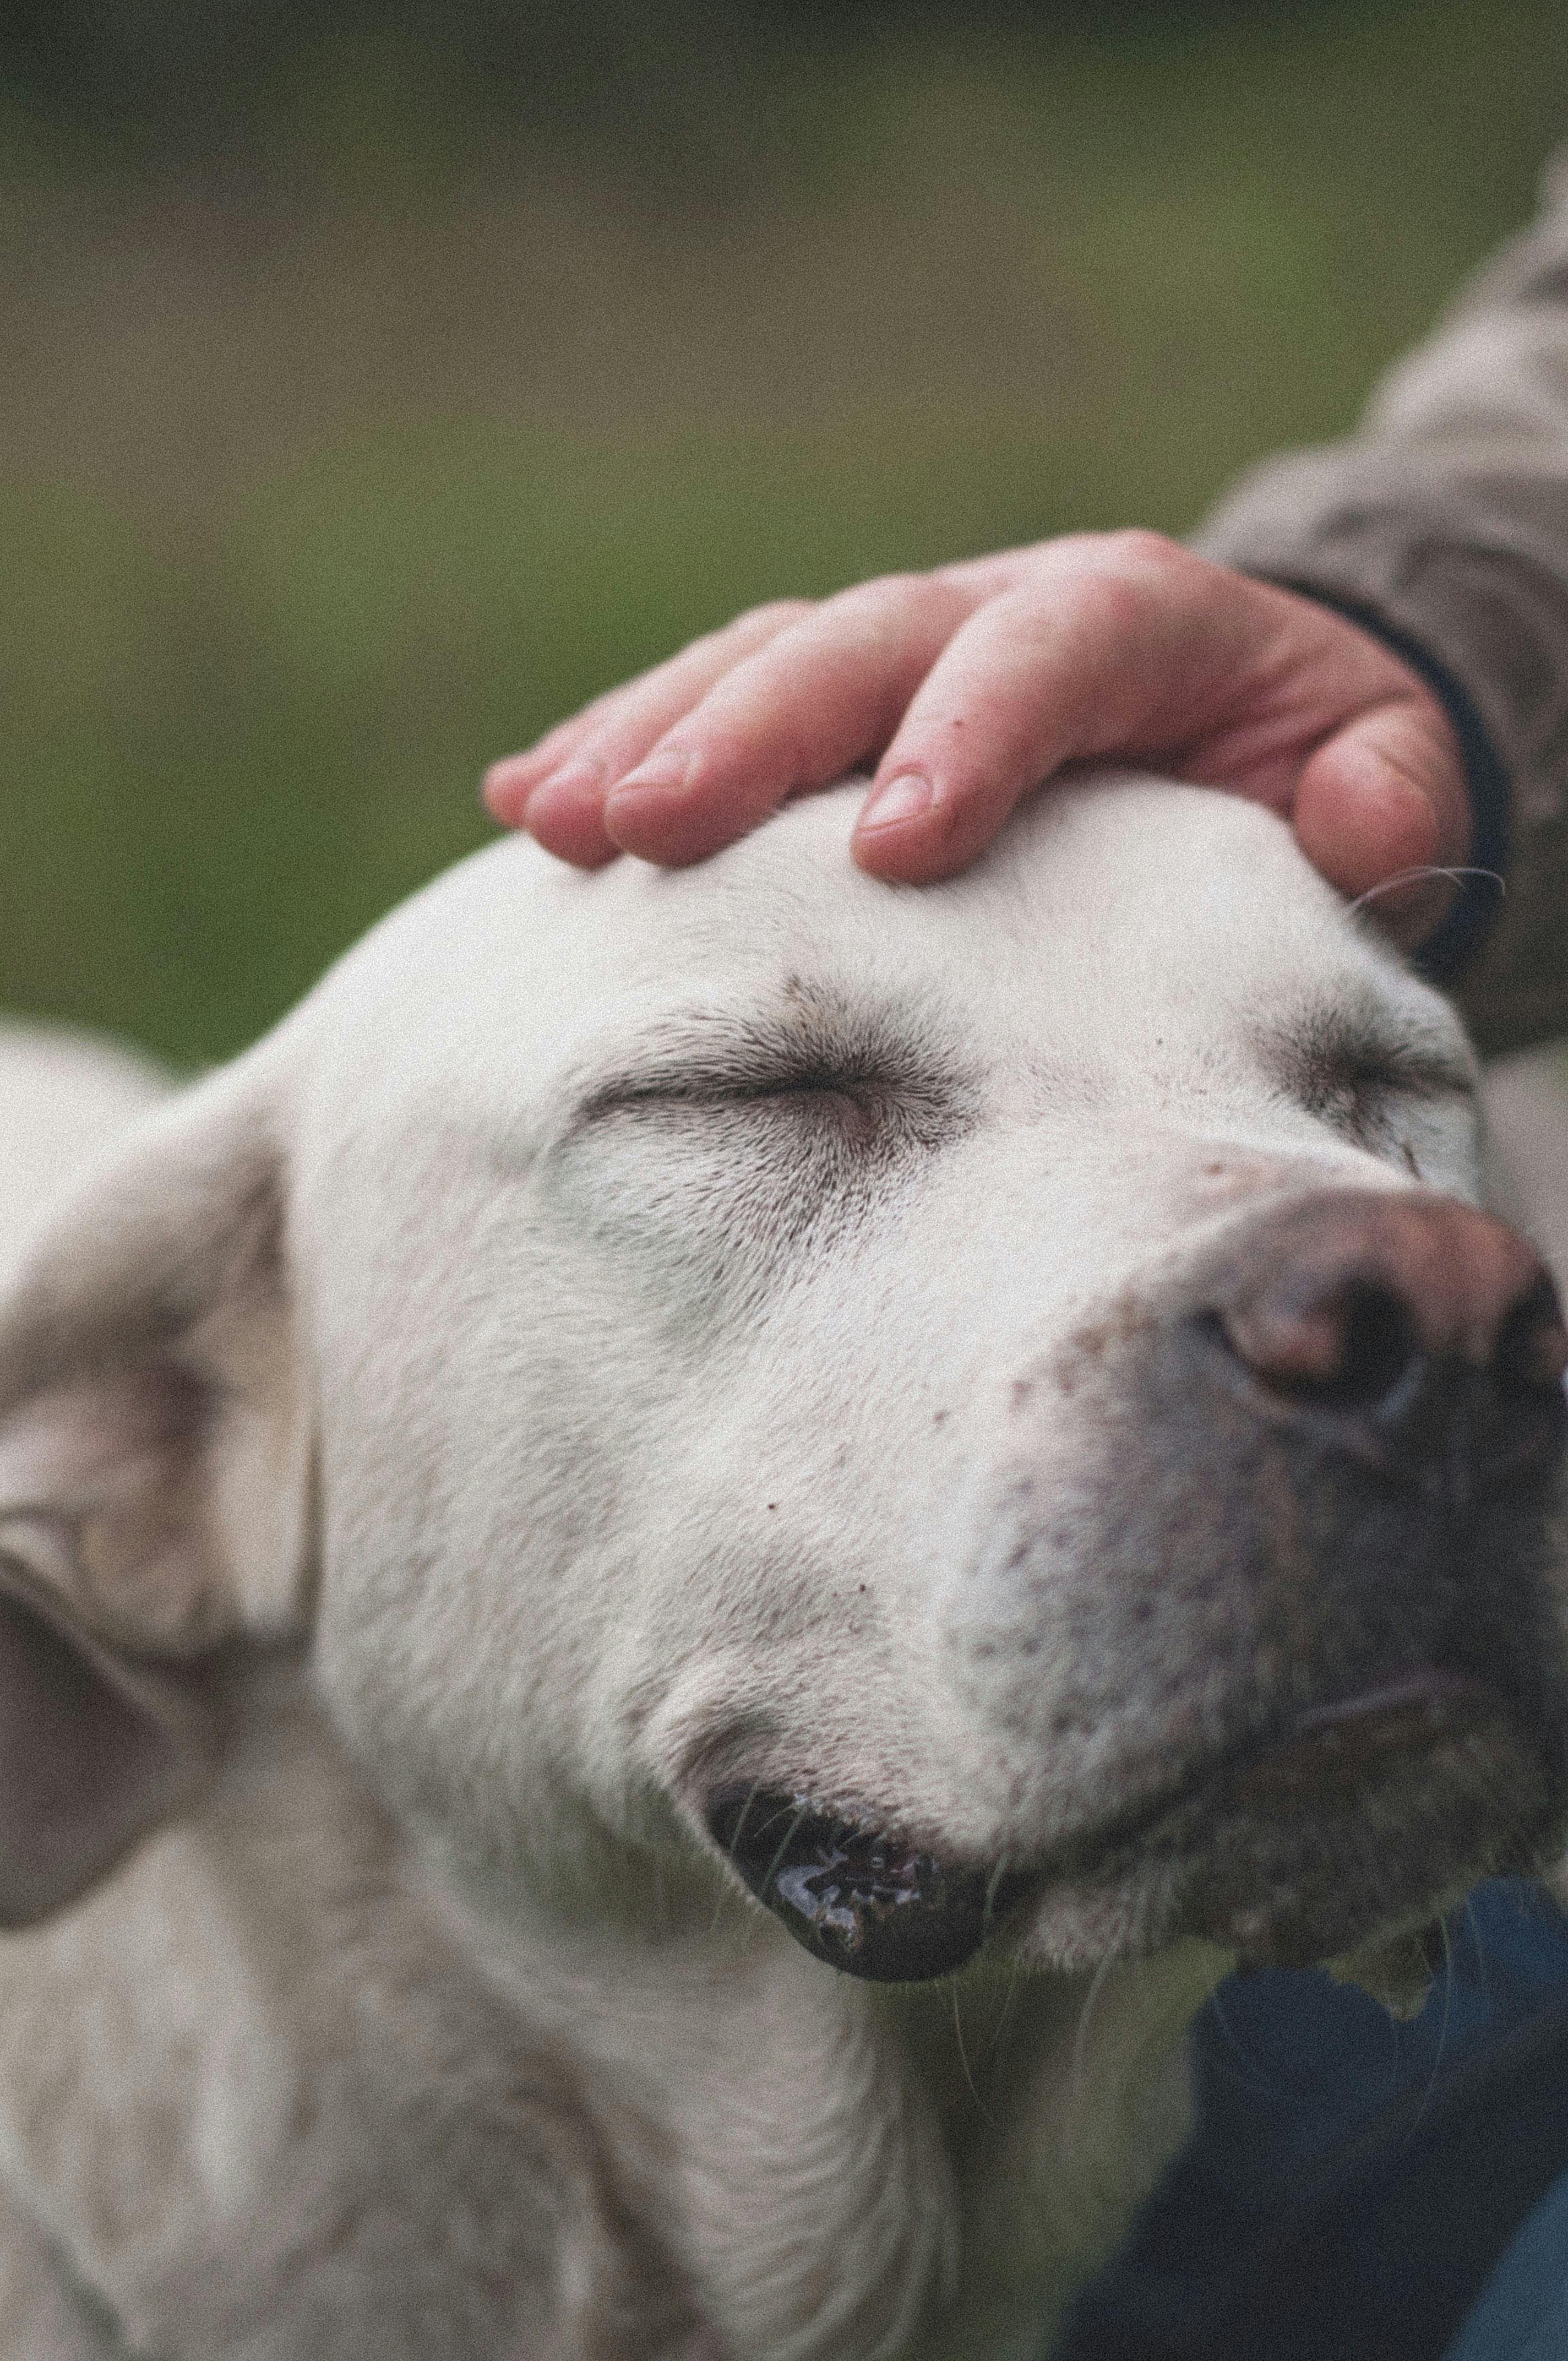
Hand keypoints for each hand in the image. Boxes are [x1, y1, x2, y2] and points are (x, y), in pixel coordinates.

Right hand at [483, 531, 1469, 945]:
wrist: (1235, 715)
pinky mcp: (828, 708)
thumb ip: (1383, 796)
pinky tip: (521, 802)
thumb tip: (1353, 824)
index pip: (1044, 651)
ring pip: (759, 664)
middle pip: (860, 644)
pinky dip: (620, 744)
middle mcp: (990, 611)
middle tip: (641, 828)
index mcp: (1133, 617)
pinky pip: (714, 707)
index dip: (966, 734)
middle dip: (746, 733)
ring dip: (646, 736)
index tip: (892, 849)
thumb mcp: (1382, 767)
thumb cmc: (1306, 759)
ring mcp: (896, 651)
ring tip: (550, 822)